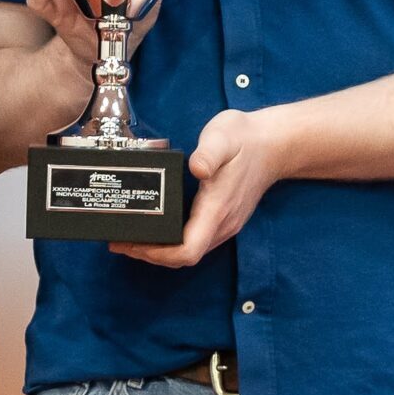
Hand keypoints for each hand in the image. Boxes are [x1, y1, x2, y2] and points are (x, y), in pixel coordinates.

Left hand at [113, 107, 287, 268]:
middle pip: (184, 257)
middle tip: (120, 242)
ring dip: (159, 251)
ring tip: (131, 238)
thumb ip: (209, 153)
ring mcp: (223, 223)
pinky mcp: (222, 218)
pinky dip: (172, 242)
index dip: (158, 254)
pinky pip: (195, 241)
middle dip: (150, 254)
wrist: (273, 144)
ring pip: (189, 251)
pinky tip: (156, 228)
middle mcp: (221, 224)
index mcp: (217, 209)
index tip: (133, 244)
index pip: (188, 250)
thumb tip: (196, 168)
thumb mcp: (223, 137)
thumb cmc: (245, 140)